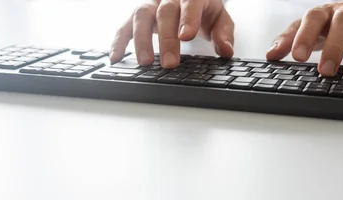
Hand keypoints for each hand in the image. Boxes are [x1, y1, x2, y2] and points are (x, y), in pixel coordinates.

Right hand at [110, 0, 234, 68]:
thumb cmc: (203, 10)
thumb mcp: (219, 19)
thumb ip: (224, 34)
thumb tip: (226, 50)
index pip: (190, 2)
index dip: (188, 19)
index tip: (186, 36)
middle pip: (164, 12)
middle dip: (166, 38)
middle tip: (170, 63)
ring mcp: (151, 5)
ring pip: (141, 15)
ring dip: (141, 40)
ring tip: (145, 62)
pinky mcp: (138, 15)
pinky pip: (125, 25)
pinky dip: (119, 41)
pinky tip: (116, 57)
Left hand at [266, 0, 342, 76]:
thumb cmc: (330, 25)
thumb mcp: (309, 30)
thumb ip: (290, 39)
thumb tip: (271, 54)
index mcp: (325, 13)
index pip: (314, 18)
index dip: (305, 36)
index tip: (297, 57)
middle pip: (342, 22)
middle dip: (334, 46)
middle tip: (325, 71)